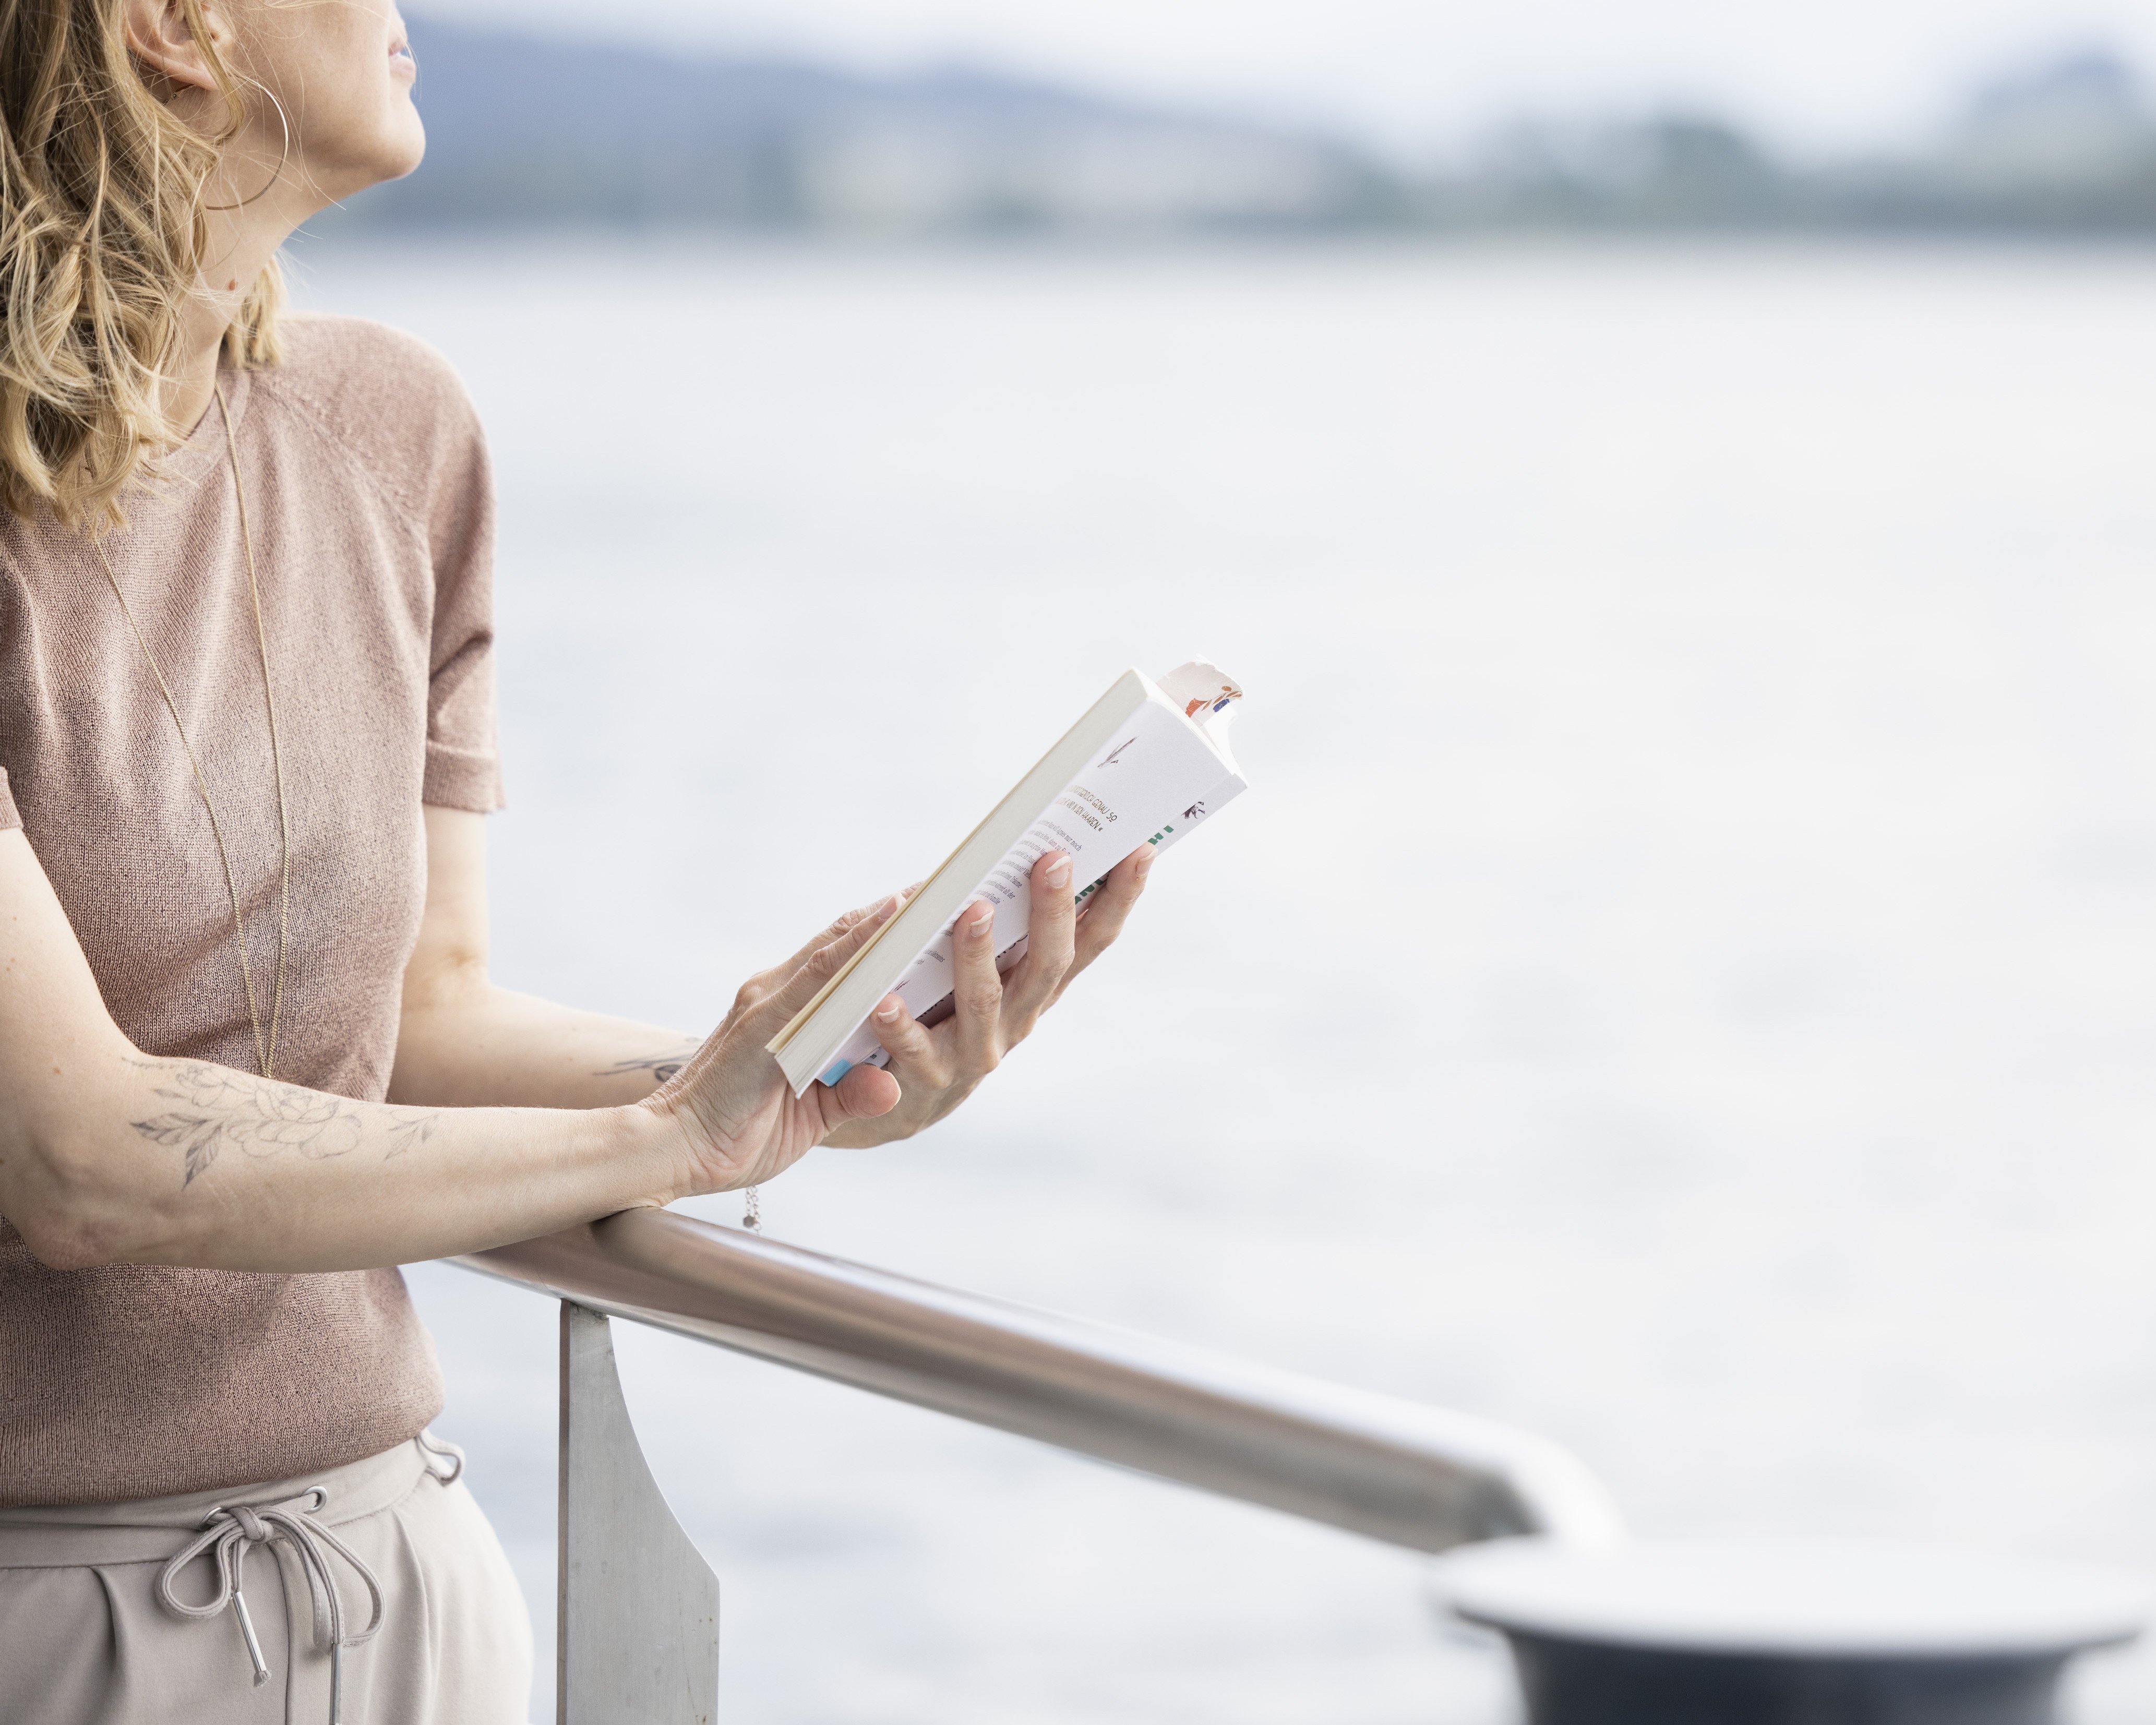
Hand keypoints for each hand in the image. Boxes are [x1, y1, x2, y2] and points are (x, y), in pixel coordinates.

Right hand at [639, 897, 907, 1195]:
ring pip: (835, 948)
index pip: (842, 961)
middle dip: (894, 916)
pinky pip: (818, 976)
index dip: (882, 933)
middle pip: (843, 942)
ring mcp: (767, 1003)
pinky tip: (890, 921)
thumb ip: (850, 1094)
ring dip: (885, 921)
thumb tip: (892, 1085)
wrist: (670, 1154)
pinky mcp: (762, 1021)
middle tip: (949, 886)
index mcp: (786, 1012)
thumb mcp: (811, 1116)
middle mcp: (776, 996)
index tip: (930, 910)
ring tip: (933, 893)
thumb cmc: (737, 1136)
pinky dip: (856, 946)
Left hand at [824, 842, 1153, 1147]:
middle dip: (1054, 911)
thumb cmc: (939, 1010)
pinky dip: (901, 1024)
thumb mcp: (980, 965)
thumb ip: (994, 919)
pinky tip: (886, 999)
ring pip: (984, 1000)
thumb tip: (1003, 852)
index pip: (1090, 940)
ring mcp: (978, 1051)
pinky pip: (915, 1048)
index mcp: (1037, 986)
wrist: (899, 1103)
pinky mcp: (928, 1078)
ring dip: (979, 954)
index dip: (1119, 899)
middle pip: (1049, 965)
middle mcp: (1019, 1019)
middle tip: (1055, 859)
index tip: (1141, 851)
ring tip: (974, 911)